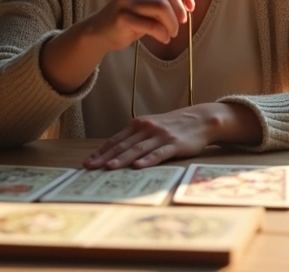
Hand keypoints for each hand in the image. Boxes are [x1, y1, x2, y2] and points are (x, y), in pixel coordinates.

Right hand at [84, 0, 194, 51]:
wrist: (99, 32)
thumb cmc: (129, 19)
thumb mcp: (146, 5)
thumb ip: (163, 1)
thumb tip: (188, 5)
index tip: (191, 8)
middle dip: (179, 10)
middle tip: (180, 24)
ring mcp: (125, 0)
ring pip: (162, 7)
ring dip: (172, 24)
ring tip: (171, 33)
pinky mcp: (122, 17)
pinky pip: (151, 25)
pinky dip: (162, 34)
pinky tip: (163, 39)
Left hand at [84, 106, 216, 169]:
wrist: (200, 119)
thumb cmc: (173, 126)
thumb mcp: (152, 127)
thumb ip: (136, 137)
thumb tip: (116, 153)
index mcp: (139, 124)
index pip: (115, 140)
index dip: (101, 151)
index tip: (87, 162)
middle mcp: (147, 128)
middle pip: (122, 145)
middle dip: (105, 157)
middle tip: (91, 167)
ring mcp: (160, 136)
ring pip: (137, 149)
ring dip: (122, 159)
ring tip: (109, 168)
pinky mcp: (174, 144)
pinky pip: (158, 153)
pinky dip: (147, 160)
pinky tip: (138, 166)